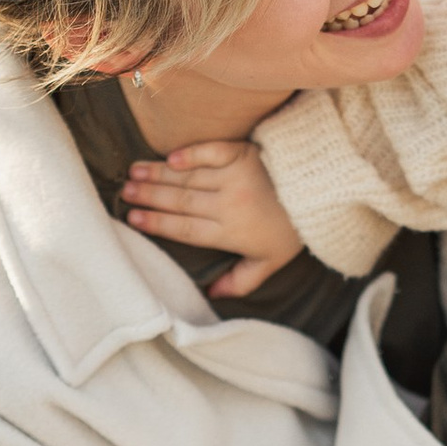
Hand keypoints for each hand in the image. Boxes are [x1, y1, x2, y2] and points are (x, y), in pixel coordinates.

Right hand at [121, 138, 304, 300]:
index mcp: (231, 232)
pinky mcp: (243, 153)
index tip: (134, 219)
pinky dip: (190, 154)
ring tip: (133, 173)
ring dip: (159, 174)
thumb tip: (211, 293)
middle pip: (180, 201)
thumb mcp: (269, 263)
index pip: (186, 229)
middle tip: (125, 193)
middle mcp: (229, 204)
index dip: (157, 224)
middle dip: (150, 197)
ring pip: (189, 177)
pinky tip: (170, 157)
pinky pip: (211, 152)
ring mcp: (235, 176)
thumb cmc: (291, 230)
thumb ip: (240, 281)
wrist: (321, 193)